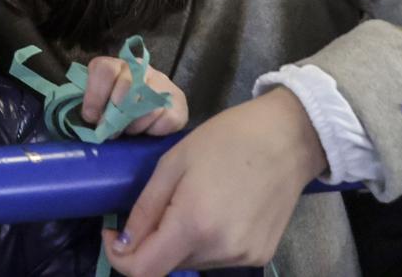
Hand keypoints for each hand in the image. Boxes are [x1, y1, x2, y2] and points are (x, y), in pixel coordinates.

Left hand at [81, 55, 187, 136]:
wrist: (153, 111)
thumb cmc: (118, 110)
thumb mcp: (101, 104)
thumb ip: (94, 107)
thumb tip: (91, 119)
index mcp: (115, 65)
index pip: (104, 69)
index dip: (95, 94)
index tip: (91, 117)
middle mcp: (139, 68)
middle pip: (126, 86)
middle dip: (115, 114)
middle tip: (111, 131)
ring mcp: (161, 82)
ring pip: (146, 104)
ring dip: (134, 125)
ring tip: (129, 130)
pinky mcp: (178, 101)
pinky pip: (165, 118)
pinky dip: (153, 130)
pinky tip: (148, 130)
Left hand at [104, 87, 327, 276]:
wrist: (289, 138)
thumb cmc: (227, 139)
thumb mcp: (174, 163)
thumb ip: (146, 208)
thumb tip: (124, 242)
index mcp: (194, 224)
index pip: (144, 271)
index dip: (120, 258)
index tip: (112, 233)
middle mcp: (220, 250)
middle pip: (168, 265)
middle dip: (151, 242)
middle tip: (157, 205)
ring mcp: (244, 257)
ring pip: (192, 263)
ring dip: (179, 242)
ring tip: (192, 201)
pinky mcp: (261, 255)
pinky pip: (218, 258)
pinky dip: (205, 242)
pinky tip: (216, 210)